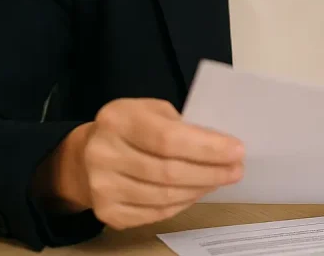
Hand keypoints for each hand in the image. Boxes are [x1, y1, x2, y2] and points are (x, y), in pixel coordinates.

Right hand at [33, 98, 244, 229]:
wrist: (86, 155)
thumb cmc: (132, 127)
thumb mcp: (152, 111)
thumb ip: (183, 125)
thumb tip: (223, 148)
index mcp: (117, 119)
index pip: (169, 138)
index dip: (207, 148)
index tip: (237, 151)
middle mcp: (103, 153)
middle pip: (168, 171)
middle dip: (210, 172)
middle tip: (236, 170)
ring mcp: (102, 187)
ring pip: (164, 197)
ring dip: (200, 190)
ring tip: (219, 180)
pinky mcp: (106, 212)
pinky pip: (155, 214)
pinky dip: (182, 204)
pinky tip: (196, 192)